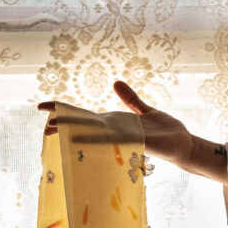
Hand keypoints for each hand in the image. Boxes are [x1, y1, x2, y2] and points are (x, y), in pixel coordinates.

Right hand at [37, 81, 227, 182]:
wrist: (184, 144)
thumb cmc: (167, 132)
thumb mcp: (145, 111)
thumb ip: (131, 99)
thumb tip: (115, 83)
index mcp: (116, 123)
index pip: (86, 116)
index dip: (66, 111)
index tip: (44, 108)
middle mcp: (117, 132)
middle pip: (86, 126)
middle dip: (65, 125)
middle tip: (42, 125)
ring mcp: (125, 138)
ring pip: (96, 134)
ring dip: (76, 134)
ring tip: (55, 132)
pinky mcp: (138, 142)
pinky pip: (117, 140)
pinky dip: (102, 139)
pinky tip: (89, 138)